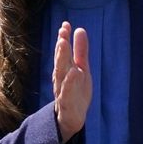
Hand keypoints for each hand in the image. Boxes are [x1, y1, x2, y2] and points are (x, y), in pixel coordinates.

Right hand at [52, 22, 90, 142]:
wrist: (71, 119)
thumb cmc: (75, 91)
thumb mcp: (81, 69)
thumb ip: (80, 51)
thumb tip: (79, 29)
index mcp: (64, 69)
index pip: (62, 52)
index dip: (64, 38)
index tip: (66, 24)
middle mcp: (61, 78)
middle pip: (60, 61)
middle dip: (61, 47)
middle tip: (63, 32)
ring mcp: (62, 90)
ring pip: (60, 74)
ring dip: (61, 60)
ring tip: (64, 46)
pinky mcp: (66, 103)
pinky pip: (66, 92)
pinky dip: (69, 82)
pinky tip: (74, 72)